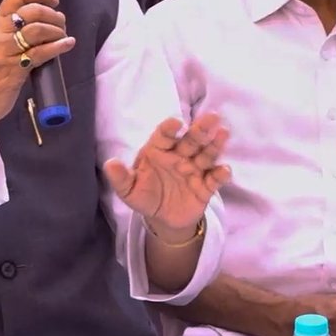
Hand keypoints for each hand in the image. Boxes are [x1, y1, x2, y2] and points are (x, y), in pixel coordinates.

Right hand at [0, 0, 76, 143]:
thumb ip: (15, 31)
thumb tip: (45, 20)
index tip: (53, 0)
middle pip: (31, 11)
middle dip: (53, 15)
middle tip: (61, 24)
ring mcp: (6, 50)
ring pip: (37, 29)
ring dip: (57, 31)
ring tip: (63, 37)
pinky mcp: (15, 68)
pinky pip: (40, 52)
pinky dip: (58, 46)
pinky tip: (67, 44)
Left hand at [105, 112, 230, 239]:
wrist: (162, 219)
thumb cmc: (144, 196)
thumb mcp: (129, 190)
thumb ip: (121, 178)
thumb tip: (110, 164)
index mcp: (158, 151)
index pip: (164, 136)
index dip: (169, 129)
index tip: (176, 123)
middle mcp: (178, 156)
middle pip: (190, 141)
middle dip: (201, 129)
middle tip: (213, 117)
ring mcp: (193, 170)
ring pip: (205, 155)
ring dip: (215, 145)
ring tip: (224, 133)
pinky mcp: (205, 187)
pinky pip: (214, 179)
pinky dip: (220, 174)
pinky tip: (224, 170)